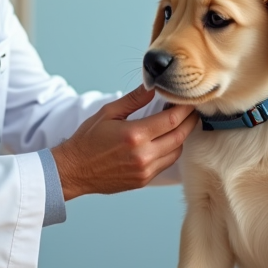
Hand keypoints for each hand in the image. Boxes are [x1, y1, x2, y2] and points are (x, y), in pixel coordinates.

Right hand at [52, 87, 196, 200]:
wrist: (74, 170)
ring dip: (181, 137)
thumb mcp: (108, 112)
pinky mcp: (144, 180)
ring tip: (180, 123)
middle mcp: (143, 155)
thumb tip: (153, 87)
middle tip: (193, 110)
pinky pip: (166, 163)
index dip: (185, 108)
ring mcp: (145, 170)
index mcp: (134, 135)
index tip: (189, 99)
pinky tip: (167, 140)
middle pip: (180, 136)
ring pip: (177, 151)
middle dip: (190, 121)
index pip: (171, 119)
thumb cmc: (88, 140)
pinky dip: (171, 150)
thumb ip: (134, 100)